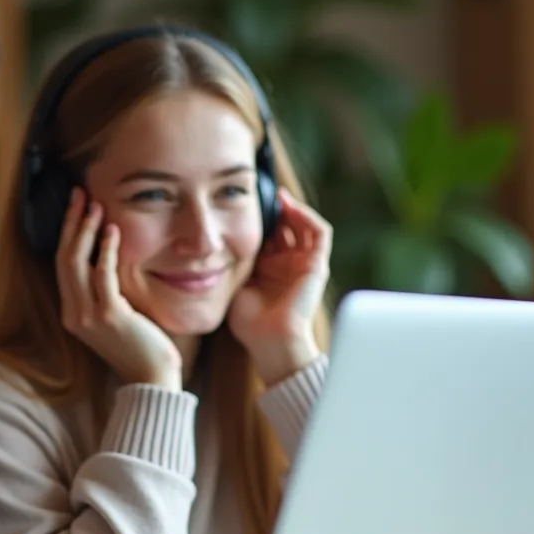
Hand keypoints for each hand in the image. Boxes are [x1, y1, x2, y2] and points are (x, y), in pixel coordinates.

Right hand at [58, 188, 182, 388]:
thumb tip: (109, 256)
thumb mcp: (115, 316)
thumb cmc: (140, 346)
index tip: (76, 206)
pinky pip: (102, 274)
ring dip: (85, 230)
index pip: (61, 264)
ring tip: (96, 206)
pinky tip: (114, 230)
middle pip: (63, 258)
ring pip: (76, 262)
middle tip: (80, 195)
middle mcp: (73, 314)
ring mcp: (88, 316)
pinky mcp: (109, 315)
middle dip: (71, 223)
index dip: (66, 232)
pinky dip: (107, 249)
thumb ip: (105, 291)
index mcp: (72, 313)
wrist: (152, 378)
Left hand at [229, 188, 331, 385]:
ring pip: (305, 225)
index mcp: (271, 268)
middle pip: (288, 225)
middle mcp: (289, 264)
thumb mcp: (235, 281)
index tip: (244, 199)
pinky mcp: (317, 266)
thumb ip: (232, 261)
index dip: (260, 216)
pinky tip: (290, 206)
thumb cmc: (249, 321)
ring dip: (293, 208)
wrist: (270, 342)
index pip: (270, 233)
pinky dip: (307, 216)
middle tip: (262, 191)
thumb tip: (213, 240)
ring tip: (278, 195)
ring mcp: (305, 264)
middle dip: (276, 207)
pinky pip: (319, 233)